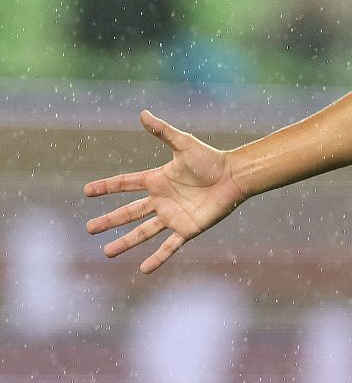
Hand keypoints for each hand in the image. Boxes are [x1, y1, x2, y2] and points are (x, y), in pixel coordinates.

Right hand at [84, 110, 248, 272]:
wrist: (235, 177)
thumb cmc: (211, 159)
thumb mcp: (184, 143)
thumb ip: (162, 131)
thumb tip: (142, 113)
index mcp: (157, 180)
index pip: (125, 184)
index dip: (106, 187)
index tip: (87, 191)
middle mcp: (161, 200)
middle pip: (129, 212)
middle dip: (109, 221)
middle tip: (89, 229)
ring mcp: (173, 216)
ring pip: (143, 232)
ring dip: (125, 242)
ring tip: (107, 252)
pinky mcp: (187, 229)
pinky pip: (169, 246)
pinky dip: (157, 258)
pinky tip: (144, 269)